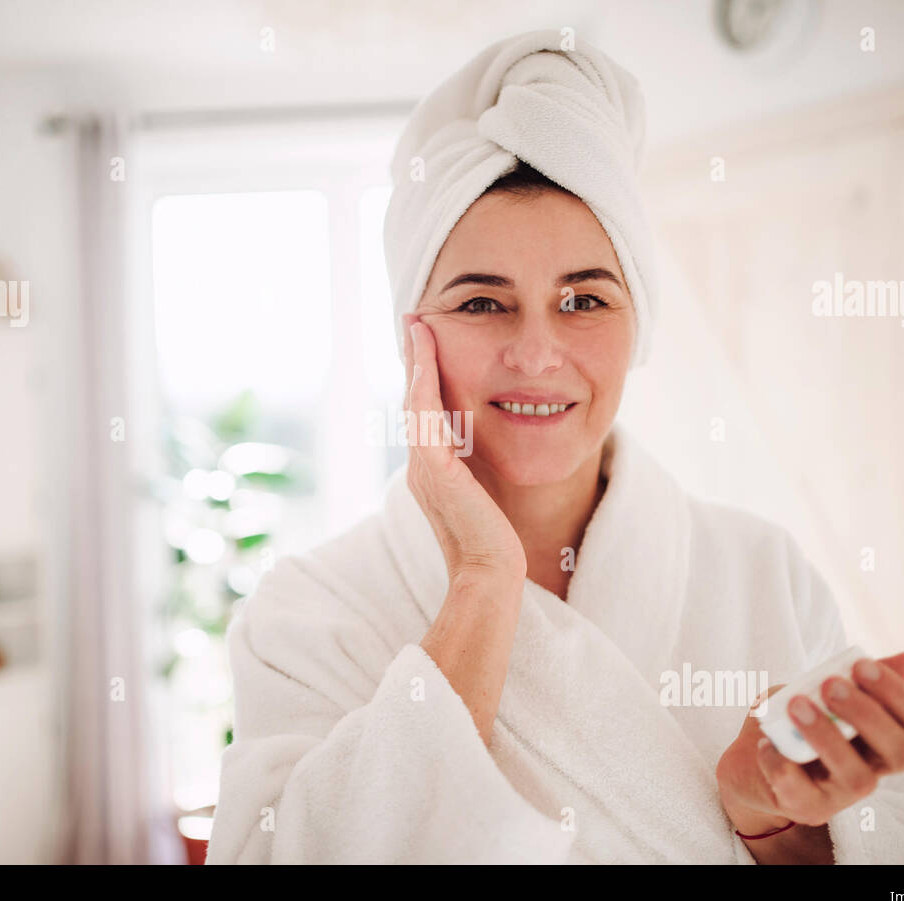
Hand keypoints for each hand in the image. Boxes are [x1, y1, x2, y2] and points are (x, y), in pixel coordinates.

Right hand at [402, 313, 525, 582]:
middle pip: (412, 399)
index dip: (423, 377)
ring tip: (418, 327)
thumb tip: (479, 452)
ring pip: (413, 401)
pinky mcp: (434, 470)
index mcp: (431, 471)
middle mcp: (421, 465)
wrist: (489, 574)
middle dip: (413, 360)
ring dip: (415, 360)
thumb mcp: (481, 497)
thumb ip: (473, 472)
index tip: (425, 344)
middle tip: (414, 322)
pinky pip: (423, 415)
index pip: (424, 413)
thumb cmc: (491, 544)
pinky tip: (426, 356)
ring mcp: (424, 466)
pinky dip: (423, 382)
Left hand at [715, 652, 903, 833]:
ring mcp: (842, 793)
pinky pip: (799, 790)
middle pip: (902, 753)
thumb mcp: (817, 690)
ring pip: (858, 778)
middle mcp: (873, 767)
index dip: (898, 693)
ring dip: (827, 737)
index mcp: (883, 734)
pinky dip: (779, 762)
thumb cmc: (793, 718)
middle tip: (831, 685)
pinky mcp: (808, 808)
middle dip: (869, 715)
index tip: (861, 665)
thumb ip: (855, 676)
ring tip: (796, 705)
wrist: (747, 758)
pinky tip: (766, 741)